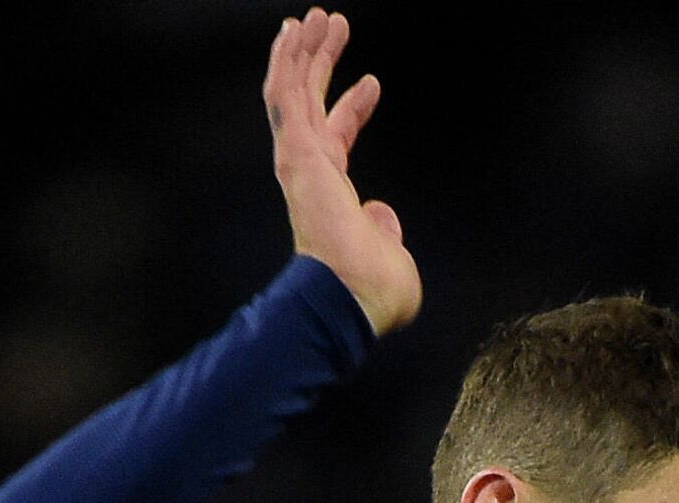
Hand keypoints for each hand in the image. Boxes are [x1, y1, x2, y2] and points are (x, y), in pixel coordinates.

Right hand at [263, 8, 420, 335]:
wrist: (352, 298)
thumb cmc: (372, 291)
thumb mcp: (392, 256)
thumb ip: (384, 231)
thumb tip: (383, 217)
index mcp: (331, 195)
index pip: (337, 139)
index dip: (353, 108)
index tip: (373, 82)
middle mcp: (310, 175)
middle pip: (310, 106)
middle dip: (320, 65)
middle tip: (330, 26)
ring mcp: (300, 164)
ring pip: (293, 93)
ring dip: (302, 52)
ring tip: (316, 15)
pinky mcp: (296, 155)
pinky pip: (286, 98)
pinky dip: (289, 63)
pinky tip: (295, 31)